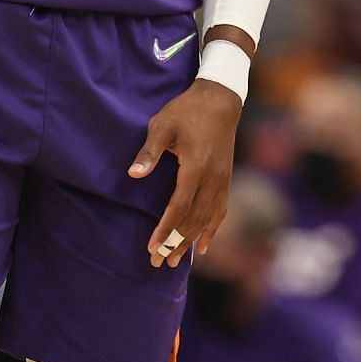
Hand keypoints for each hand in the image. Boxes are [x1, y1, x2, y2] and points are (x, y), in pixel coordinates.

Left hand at [129, 78, 240, 267]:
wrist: (221, 98)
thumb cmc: (187, 110)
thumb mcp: (163, 125)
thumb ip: (149, 151)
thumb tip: (134, 174)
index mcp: (196, 167)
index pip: (180, 207)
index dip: (165, 230)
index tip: (152, 248)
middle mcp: (213, 178)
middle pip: (194, 219)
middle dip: (175, 242)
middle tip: (158, 263)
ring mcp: (222, 179)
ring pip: (207, 218)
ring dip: (191, 240)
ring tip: (176, 260)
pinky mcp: (226, 177)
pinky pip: (221, 209)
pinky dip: (212, 229)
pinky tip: (204, 246)